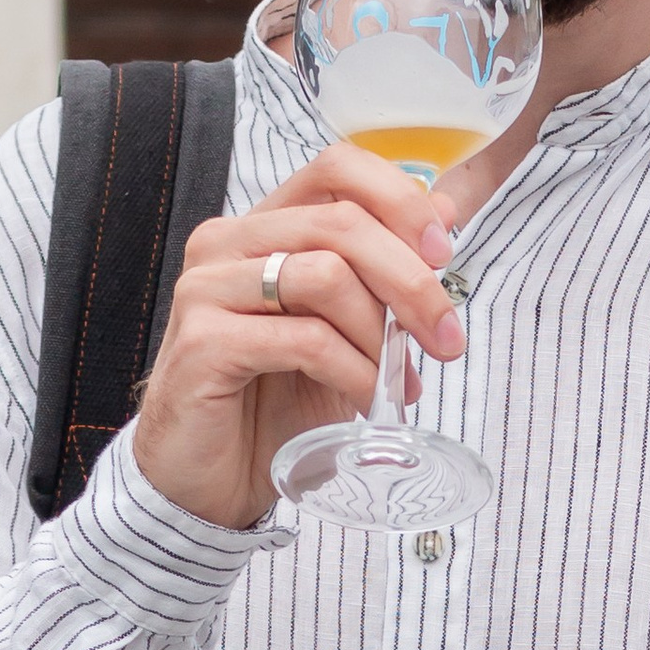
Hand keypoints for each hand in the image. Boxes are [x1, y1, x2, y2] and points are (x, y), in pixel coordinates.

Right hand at [129, 141, 470, 531]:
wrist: (208, 481)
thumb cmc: (274, 405)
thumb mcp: (346, 333)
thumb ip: (383, 272)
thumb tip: (444, 207)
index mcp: (264, 227)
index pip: (336, 168)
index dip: (400, 200)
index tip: (443, 254)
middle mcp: (227, 243)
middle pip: (342, 222)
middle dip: (411, 282)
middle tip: (445, 339)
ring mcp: (207, 288)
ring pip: (326, 275)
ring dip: (380, 335)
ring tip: (396, 383)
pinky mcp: (203, 342)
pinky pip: (304, 339)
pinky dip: (353, 372)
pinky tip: (367, 401)